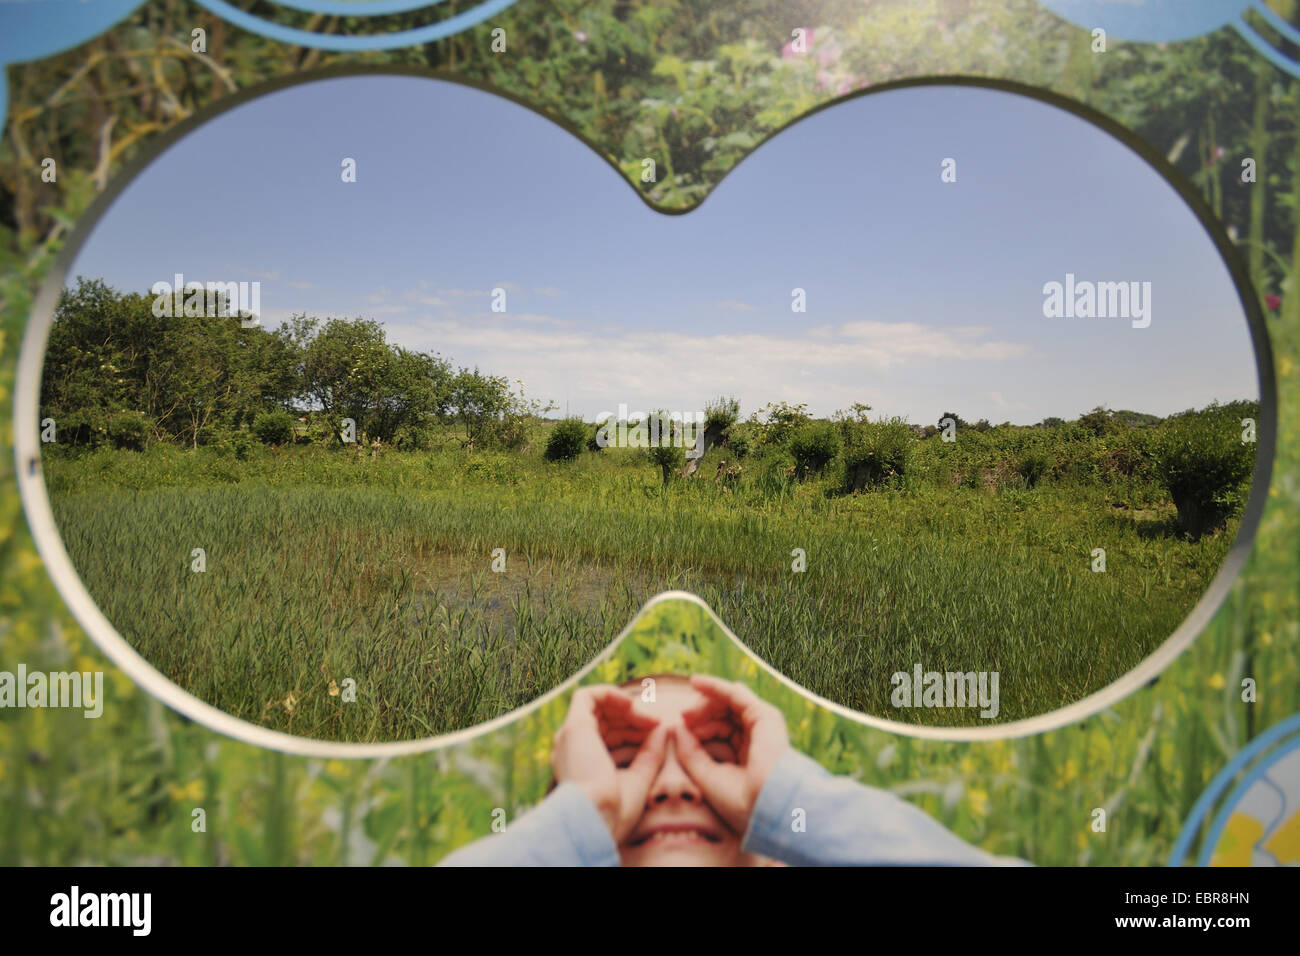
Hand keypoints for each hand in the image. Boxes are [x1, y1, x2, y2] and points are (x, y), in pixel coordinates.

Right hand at [550, 685, 666, 842]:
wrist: (595, 819)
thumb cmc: (614, 811)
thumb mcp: (638, 779)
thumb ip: (650, 754)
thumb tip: (664, 729)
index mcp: (581, 765)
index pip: (609, 737)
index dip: (635, 731)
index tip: (658, 733)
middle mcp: (571, 749)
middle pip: (604, 720)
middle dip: (634, 719)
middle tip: (658, 724)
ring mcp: (570, 737)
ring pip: (597, 706)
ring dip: (626, 708)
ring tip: (650, 719)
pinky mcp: (574, 726)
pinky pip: (587, 696)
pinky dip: (611, 694)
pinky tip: (632, 705)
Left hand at [672, 675, 789, 834]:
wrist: (767, 806)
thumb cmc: (741, 800)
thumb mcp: (706, 776)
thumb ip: (690, 751)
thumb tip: (676, 726)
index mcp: (747, 756)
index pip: (721, 732)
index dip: (699, 729)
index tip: (679, 731)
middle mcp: (756, 739)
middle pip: (724, 715)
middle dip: (700, 713)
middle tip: (682, 716)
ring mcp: (762, 726)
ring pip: (728, 702)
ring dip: (704, 702)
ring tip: (686, 711)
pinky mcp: (764, 715)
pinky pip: (735, 693)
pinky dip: (715, 686)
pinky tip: (697, 682)